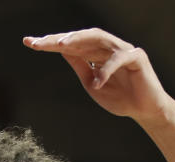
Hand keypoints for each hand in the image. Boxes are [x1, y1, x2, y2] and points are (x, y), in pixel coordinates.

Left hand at [23, 28, 172, 123]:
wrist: (145, 111)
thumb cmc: (120, 98)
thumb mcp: (91, 84)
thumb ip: (80, 66)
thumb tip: (61, 50)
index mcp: (95, 53)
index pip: (70, 44)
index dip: (49, 43)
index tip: (29, 42)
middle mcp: (108, 46)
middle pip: (81, 37)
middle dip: (58, 38)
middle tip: (38, 42)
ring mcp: (123, 49)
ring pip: (98, 37)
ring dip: (78, 40)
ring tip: (60, 46)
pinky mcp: (137, 57)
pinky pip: (118, 59)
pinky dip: (105, 70)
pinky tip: (96, 82)